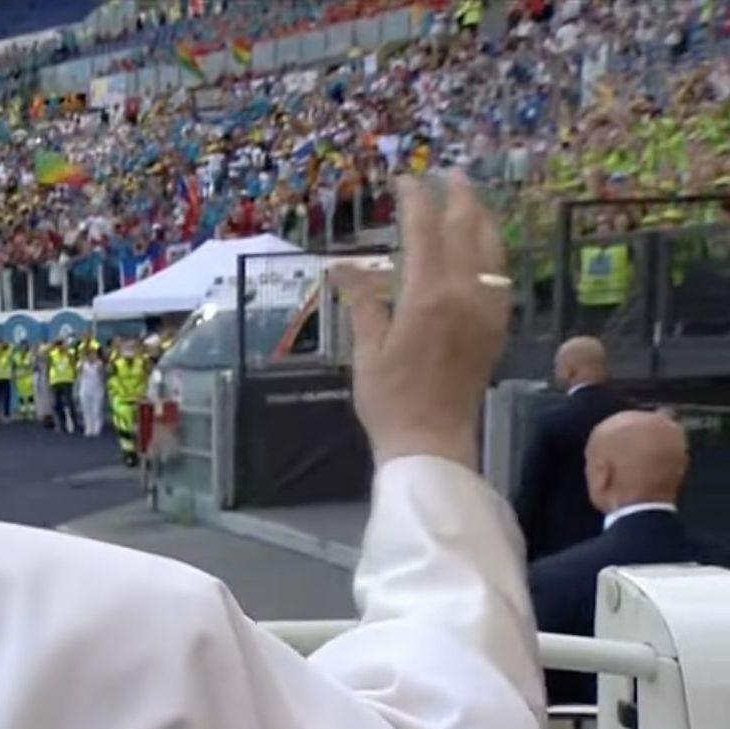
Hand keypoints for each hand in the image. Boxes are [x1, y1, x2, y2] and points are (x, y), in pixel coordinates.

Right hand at [329, 172, 508, 469]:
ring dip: (480, 217)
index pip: (424, 231)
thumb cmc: (389, 399)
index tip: (405, 181)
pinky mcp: (496, 325)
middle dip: (457, 196)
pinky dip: (492, 250)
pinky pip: (500, 274)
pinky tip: (484, 246)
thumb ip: (364, 301)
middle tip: (449, 173)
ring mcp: (486, 309)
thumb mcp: (367, 348)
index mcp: (427, 295)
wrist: (431, 440)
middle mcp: (464, 293)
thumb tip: (343, 267)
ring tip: (469, 198)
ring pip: (491, 248)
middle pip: (466, 229)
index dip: (415, 201)